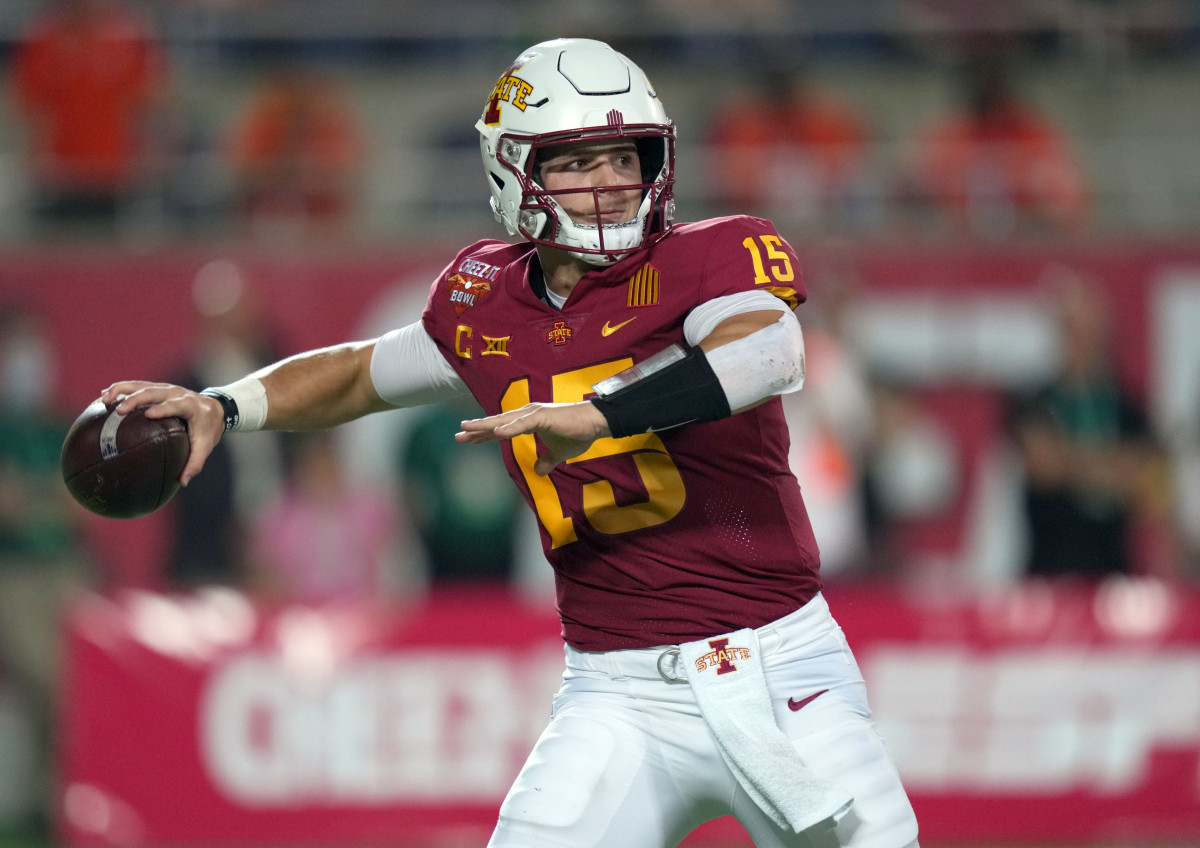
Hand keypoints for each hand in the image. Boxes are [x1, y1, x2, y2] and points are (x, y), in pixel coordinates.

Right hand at [100, 381, 225, 485]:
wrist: (214, 408)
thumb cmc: (207, 430)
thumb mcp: (205, 446)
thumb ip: (195, 463)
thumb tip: (182, 482)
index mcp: (191, 406)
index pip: (177, 405)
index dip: (164, 408)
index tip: (149, 415)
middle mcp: (177, 393)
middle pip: (154, 392)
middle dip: (136, 399)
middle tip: (119, 410)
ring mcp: (166, 388)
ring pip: (142, 385)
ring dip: (122, 390)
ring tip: (104, 399)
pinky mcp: (157, 388)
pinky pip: (137, 386)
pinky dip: (120, 389)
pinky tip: (103, 397)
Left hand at [456, 401, 610, 475]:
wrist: (596, 422)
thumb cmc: (579, 433)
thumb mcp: (559, 453)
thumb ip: (547, 460)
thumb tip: (539, 471)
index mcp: (529, 420)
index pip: (501, 428)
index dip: (484, 434)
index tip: (467, 439)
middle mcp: (527, 414)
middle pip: (497, 423)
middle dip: (477, 430)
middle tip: (458, 435)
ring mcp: (534, 414)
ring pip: (504, 421)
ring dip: (485, 425)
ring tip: (467, 428)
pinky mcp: (543, 417)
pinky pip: (522, 424)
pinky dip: (509, 428)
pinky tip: (496, 433)